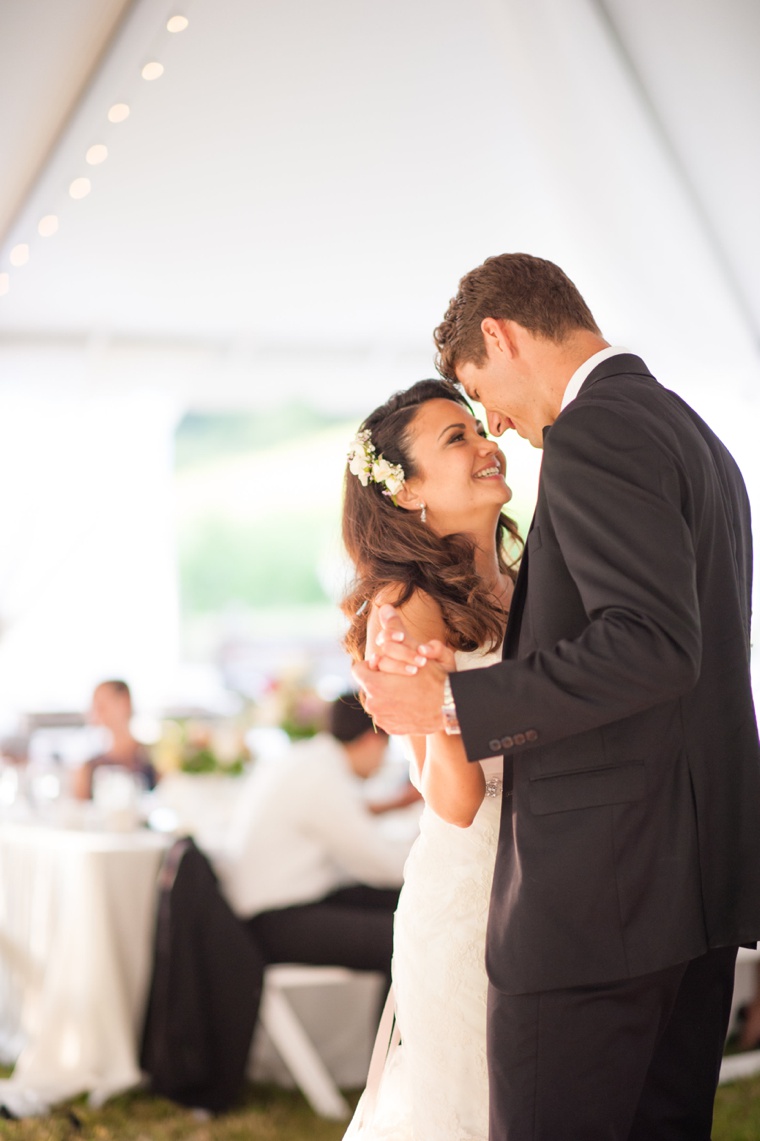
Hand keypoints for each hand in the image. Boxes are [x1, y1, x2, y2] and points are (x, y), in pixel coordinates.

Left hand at [352, 605, 455, 735]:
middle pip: (369, 685)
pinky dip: (395, 710)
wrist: (453, 708)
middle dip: (381, 679)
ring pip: (378, 701)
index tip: (387, 663)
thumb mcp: (419, 650)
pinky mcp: (391, 729)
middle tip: (401, 675)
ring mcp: (382, 719)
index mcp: (374, 683)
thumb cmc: (438, 678)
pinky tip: (411, 704)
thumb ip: (398, 630)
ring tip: (408, 690)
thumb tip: (384, 606)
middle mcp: (373, 704)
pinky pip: (387, 715)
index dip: (373, 664)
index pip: (359, 669)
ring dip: (388, 695)